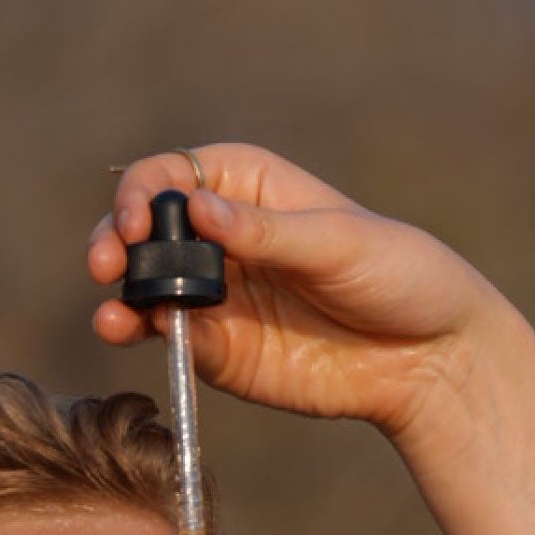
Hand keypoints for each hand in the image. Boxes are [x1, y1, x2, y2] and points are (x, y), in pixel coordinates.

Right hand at [88, 142, 508, 441]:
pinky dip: (150, 338)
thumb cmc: (398, 277)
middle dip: (115, 244)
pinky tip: (148, 336)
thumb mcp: (339, 243)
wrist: (429, 358)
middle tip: (105, 266)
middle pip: (145, 232)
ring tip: (113, 316)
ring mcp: (217, 297)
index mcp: (248, 189)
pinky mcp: (220, 350)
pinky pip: (172, 340)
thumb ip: (267, 232)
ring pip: (146, 289)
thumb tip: (197, 211)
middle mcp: (222, 239)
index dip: (143, 193)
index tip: (137, 223)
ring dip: (120, 297)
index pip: (173, 176)